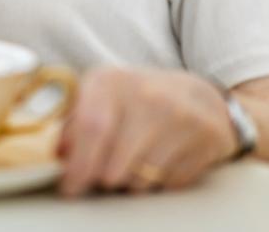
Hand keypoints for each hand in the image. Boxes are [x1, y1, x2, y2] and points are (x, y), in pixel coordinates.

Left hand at [59, 67, 237, 195]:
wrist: (200, 96)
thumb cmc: (138, 100)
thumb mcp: (101, 98)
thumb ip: (75, 123)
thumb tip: (60, 156)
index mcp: (110, 80)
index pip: (91, 128)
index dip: (78, 165)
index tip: (70, 188)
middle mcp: (147, 94)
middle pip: (114, 163)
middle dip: (103, 180)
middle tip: (103, 176)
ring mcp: (181, 116)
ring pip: (141, 179)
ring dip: (131, 182)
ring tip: (136, 161)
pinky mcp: (208, 138)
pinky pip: (170, 183)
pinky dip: (161, 181)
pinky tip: (163, 159)